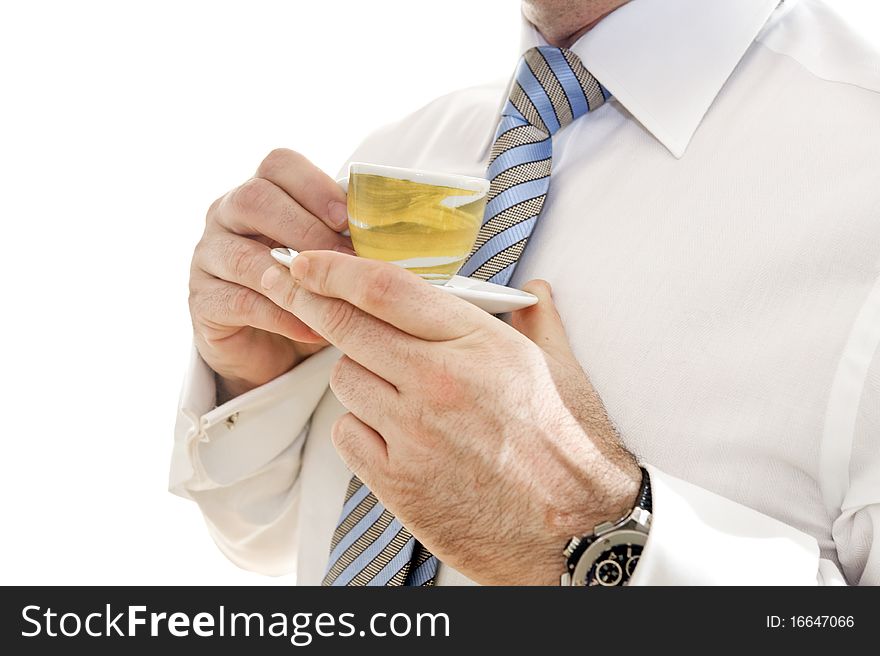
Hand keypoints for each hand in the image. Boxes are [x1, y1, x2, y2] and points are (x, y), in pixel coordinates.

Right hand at [189, 149, 355, 400]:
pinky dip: (280, 316)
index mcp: (260, 192)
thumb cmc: (307, 292)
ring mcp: (208, 257)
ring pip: (242, 255)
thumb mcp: (327, 258)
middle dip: (306, 229)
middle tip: (346, 259)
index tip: (348, 218)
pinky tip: (314, 328)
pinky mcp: (202, 302)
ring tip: (333, 296)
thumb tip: (395, 235)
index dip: (314, 186)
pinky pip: (238, 302)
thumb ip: (345, 238)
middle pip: (254, 199)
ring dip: (293, 277)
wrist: (269, 348)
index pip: (278, 164)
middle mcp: (226, 215)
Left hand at [260, 251, 641, 584]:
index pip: (386, 290)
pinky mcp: (398, 481)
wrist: (573, 530)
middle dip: (316, 305)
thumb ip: (537, 321)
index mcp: (478, 345)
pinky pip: (346, 433)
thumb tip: (534, 289)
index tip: (308, 262)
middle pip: (348, 328)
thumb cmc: (566, 448)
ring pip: (344, 379)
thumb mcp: (560, 370)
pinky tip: (389, 430)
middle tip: (303, 296)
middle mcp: (439, 383)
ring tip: (389, 384)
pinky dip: (358, 425)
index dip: (335, 270)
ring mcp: (414, 434)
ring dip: (356, 373)